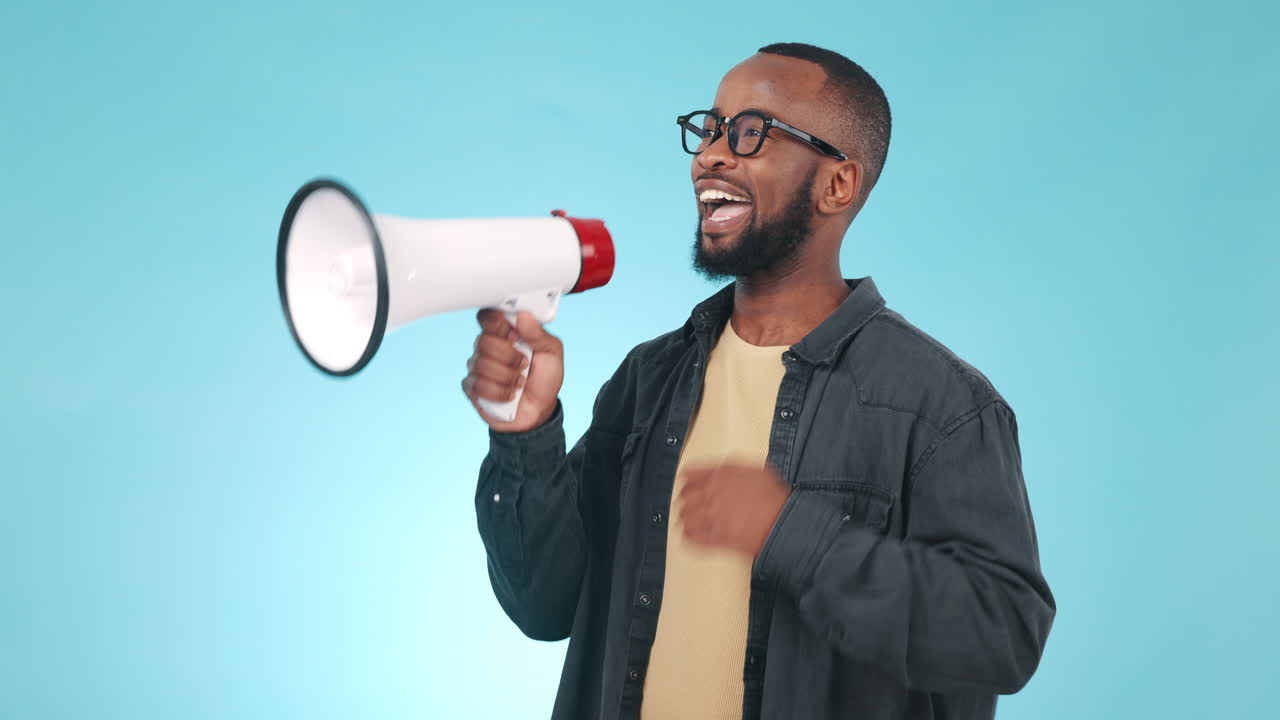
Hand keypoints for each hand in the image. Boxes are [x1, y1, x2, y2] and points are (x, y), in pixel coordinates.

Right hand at [462, 309, 563, 432]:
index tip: (514, 334)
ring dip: (507, 376)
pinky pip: (477, 384)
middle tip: (524, 364)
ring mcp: (478, 367)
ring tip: (520, 382)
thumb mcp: (552, 353)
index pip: (487, 316)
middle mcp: (488, 347)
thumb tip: (523, 316)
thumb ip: (538, 333)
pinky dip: (499, 392)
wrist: (539, 411)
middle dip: (509, 356)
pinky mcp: (472, 387)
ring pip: (481, 364)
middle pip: (483, 340)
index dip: (496, 323)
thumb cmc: (544, 380)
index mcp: (506, 333)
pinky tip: (509, 394)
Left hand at [679, 463, 790, 557]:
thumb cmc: (775, 498)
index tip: (687, 484)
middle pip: (683, 496)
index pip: (688, 474)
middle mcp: (711, 495)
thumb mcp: (754, 469)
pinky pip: (691, 539)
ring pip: (685, 518)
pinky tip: (694, 535)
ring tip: (692, 520)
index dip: (687, 480)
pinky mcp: (715, 538)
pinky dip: (690, 537)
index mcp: (720, 475)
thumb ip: (732, 470)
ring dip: (687, 518)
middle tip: (690, 503)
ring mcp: (711, 517)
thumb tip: (723, 471)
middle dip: (686, 500)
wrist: (783, 522)